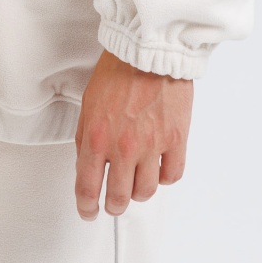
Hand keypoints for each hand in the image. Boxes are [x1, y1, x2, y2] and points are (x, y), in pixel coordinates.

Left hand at [74, 50, 191, 219]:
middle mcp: (123, 147)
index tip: (88, 212)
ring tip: (135, 183)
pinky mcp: (176, 140)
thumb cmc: (117, 71)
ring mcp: (152, 146)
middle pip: (119, 197)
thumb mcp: (88, 104)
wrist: (148, 51)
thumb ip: (85, 138)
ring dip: (138, 192)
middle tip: (113, 203)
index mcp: (96, 137)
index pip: (88, 187)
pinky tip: (158, 168)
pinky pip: (172, 175)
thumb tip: (86, 165)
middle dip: (113, 205)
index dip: (87, 206)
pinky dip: (164, 177)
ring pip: (146, 191)